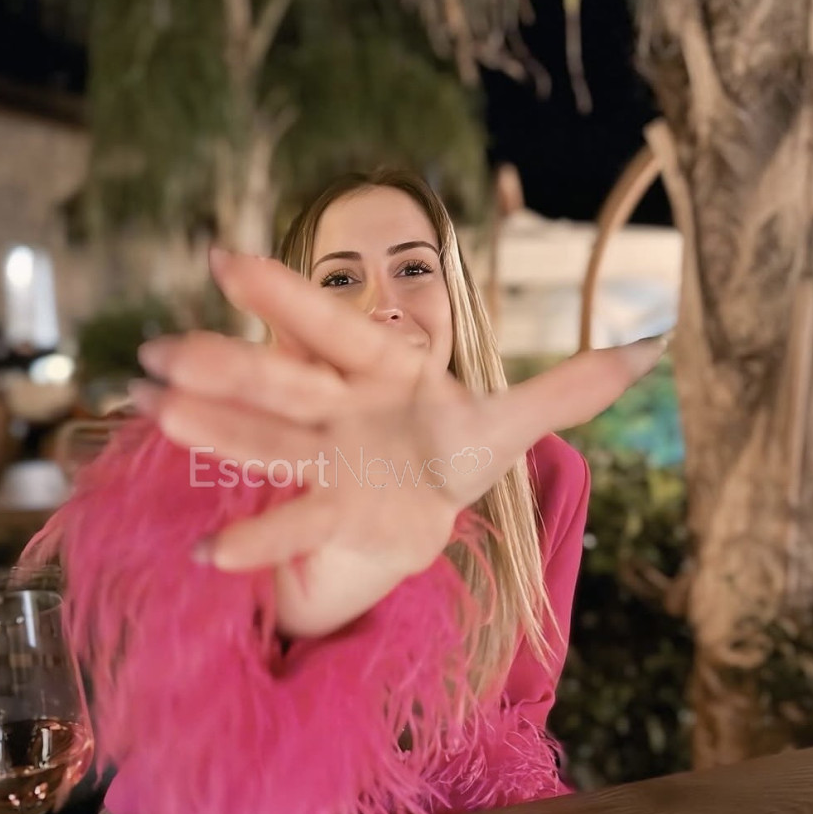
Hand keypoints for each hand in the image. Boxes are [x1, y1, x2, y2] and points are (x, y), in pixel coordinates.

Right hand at [132, 249, 666, 636]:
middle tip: (160, 351)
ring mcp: (323, 458)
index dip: (284, 297)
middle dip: (227, 367)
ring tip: (157, 415)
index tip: (220, 258)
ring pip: (268, 441)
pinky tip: (207, 555)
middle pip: (285, 383)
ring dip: (216, 432)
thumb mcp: (510, 423)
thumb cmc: (451, 451)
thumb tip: (655, 343)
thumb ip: (570, 387)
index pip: (334, 328)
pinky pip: (286, 520)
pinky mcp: (324, 511)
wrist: (424, 507)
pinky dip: (252, 537)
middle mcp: (340, 406)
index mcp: (383, 367)